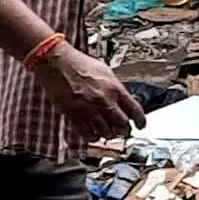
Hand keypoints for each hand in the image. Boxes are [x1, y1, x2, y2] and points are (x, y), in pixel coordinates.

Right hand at [32, 43, 147, 141]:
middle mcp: (104, 101)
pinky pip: (86, 133)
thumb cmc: (79, 63)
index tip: (140, 125)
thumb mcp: (105, 72)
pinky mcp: (73, 115)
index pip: (135, 110)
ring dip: (109, 135)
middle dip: (125, 130)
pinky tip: (94, 134)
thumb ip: (115, 87)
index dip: (141, 121)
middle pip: (122, 125)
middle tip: (124, 131)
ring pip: (105, 132)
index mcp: (115, 88)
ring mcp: (88, 109)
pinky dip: (92, 137)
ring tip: (109, 133)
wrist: (57, 62)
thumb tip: (123, 98)